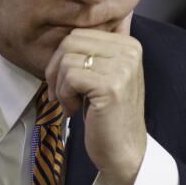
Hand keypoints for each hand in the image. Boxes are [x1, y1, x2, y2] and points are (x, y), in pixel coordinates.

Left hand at [43, 17, 146, 184]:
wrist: (124, 151)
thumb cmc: (108, 116)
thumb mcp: (105, 75)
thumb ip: (92, 52)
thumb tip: (64, 34)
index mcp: (129, 44)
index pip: (79, 33)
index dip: (62, 58)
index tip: (65, 83)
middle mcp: (129, 51)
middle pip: (71, 41)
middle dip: (56, 69)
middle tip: (60, 94)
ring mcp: (122, 68)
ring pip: (67, 59)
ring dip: (60, 86)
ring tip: (71, 104)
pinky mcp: (110, 86)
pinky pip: (69, 77)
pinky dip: (64, 96)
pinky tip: (74, 110)